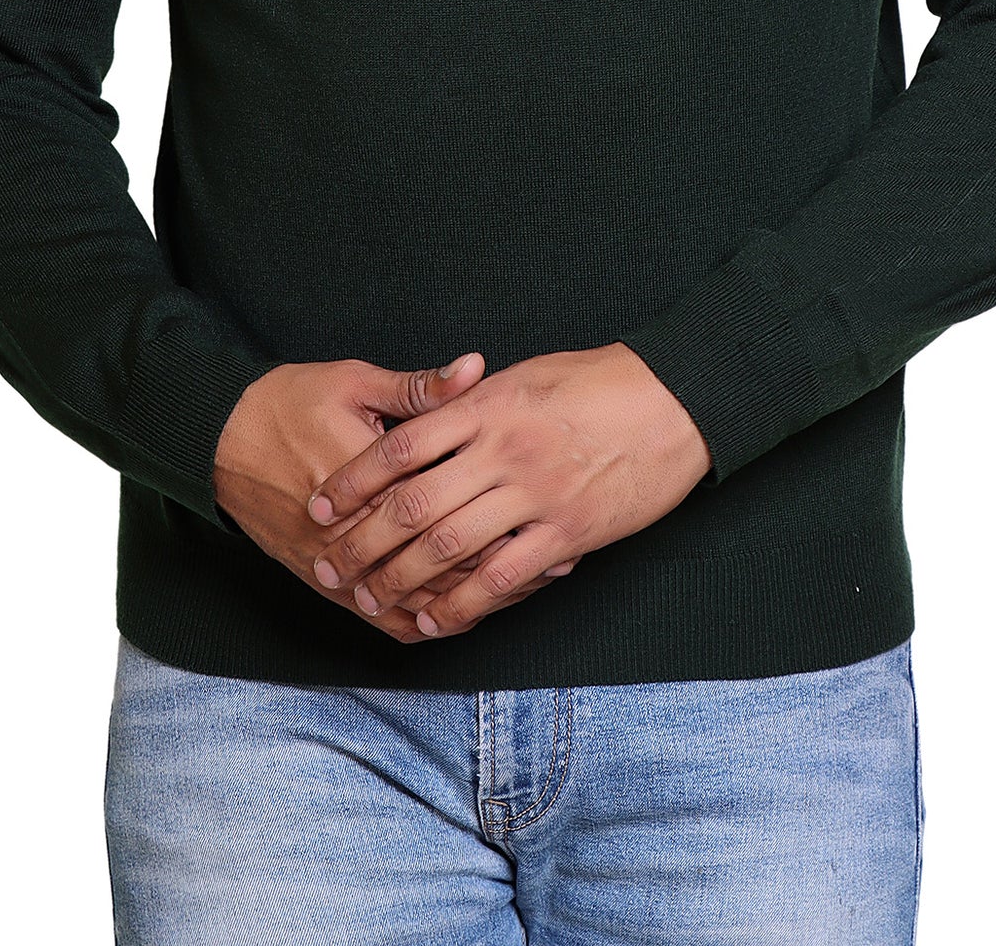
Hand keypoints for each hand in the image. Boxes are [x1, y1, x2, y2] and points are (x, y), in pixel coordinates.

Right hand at [212, 351, 548, 644]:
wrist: (221, 438)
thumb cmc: (292, 401)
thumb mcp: (356, 381)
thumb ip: (419, 387)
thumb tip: (474, 368)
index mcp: (370, 482)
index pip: (448, 517)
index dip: (504, 522)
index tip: (549, 518)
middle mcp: (355, 534)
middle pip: (440, 568)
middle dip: (500, 568)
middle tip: (552, 561)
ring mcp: (337, 567)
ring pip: (415, 604)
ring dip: (467, 603)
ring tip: (516, 591)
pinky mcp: (323, 582)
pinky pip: (381, 620)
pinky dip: (423, 622)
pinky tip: (456, 616)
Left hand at [303, 342, 713, 639]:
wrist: (674, 399)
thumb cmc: (600, 380)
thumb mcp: (527, 375)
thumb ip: (474, 401)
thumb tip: (429, 417)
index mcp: (487, 405)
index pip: (401, 445)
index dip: (355, 478)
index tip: (321, 502)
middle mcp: (502, 450)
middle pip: (414, 503)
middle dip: (364, 540)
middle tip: (329, 566)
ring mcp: (535, 493)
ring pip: (450, 546)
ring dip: (401, 578)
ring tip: (369, 599)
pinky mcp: (568, 532)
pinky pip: (503, 577)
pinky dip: (462, 604)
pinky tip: (434, 619)